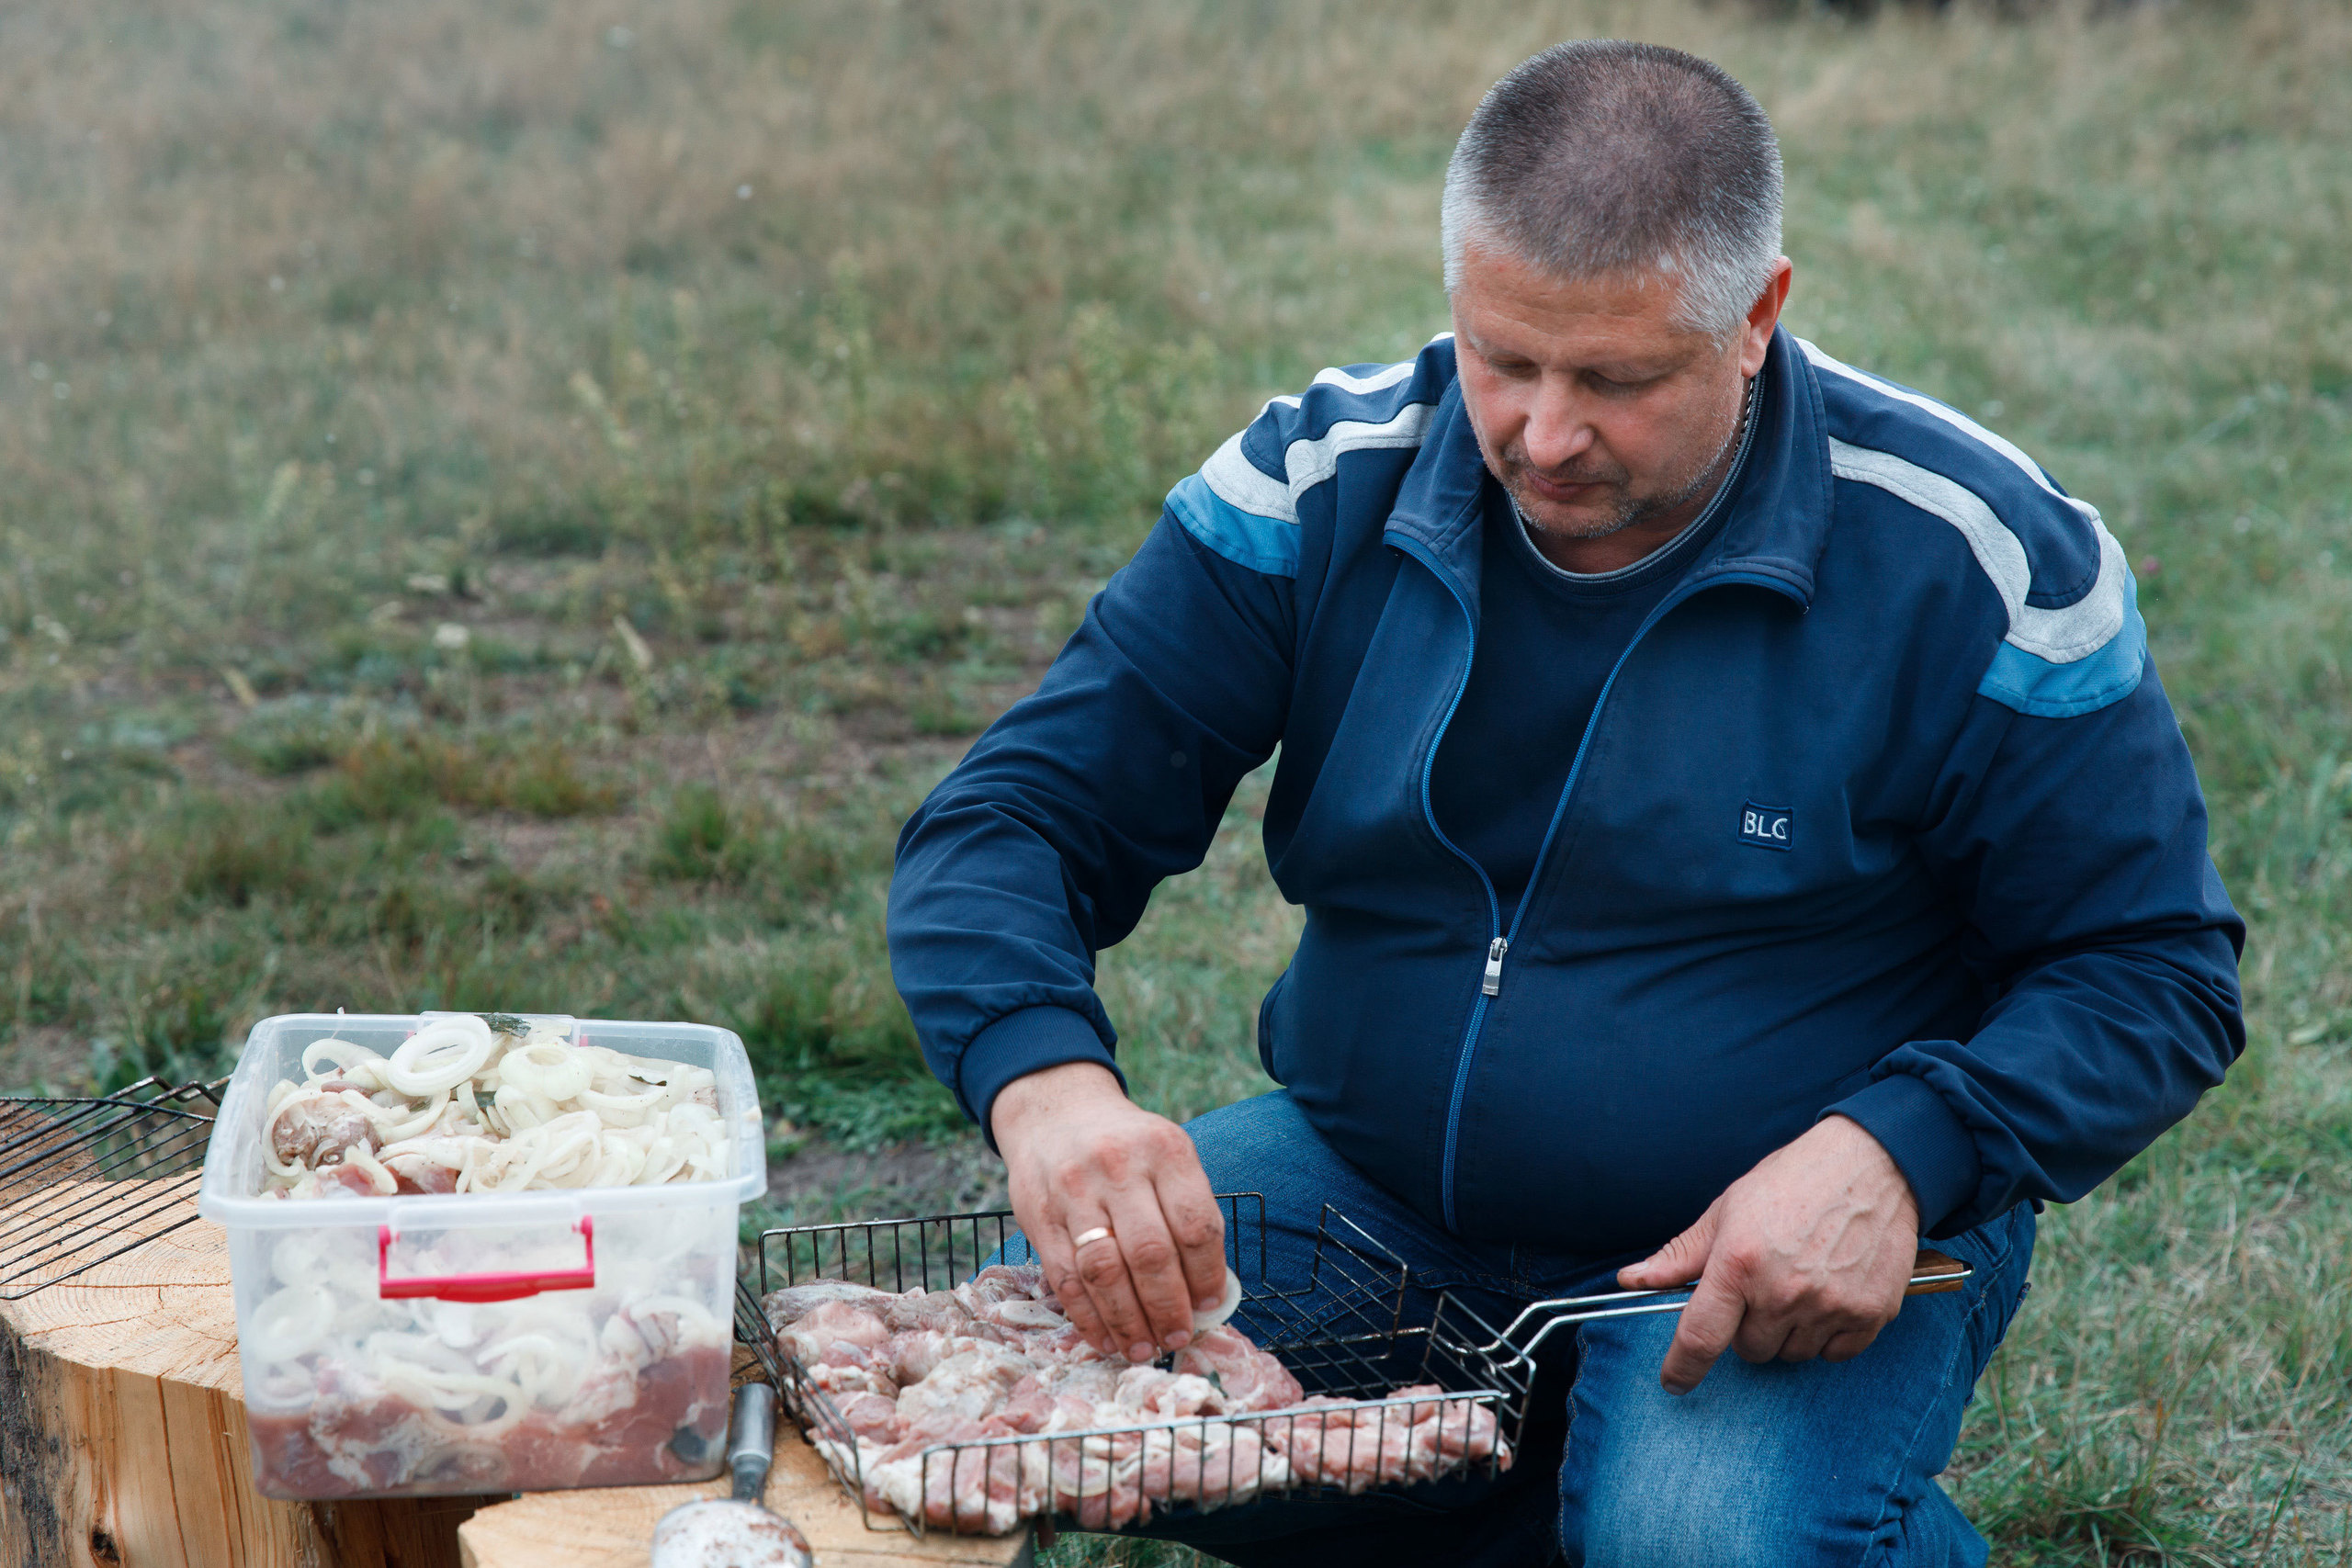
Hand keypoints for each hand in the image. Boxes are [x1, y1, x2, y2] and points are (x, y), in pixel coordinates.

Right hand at [989, 1062, 1227, 1362]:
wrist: (1055, 1112)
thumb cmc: (1127, 1146)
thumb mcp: (1167, 1155)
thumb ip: (1186, 1212)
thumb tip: (1206, 1294)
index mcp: (1165, 1151)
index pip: (1195, 1225)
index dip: (1207, 1276)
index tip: (1210, 1306)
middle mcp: (1119, 1167)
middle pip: (1150, 1253)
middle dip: (1168, 1308)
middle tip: (1178, 1337)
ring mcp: (1074, 1191)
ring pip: (1104, 1272)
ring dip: (1128, 1322)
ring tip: (1144, 1348)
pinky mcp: (1039, 1216)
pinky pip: (1065, 1279)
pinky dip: (1089, 1319)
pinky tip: (1107, 1338)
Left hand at [1617, 1114, 1921, 1394]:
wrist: (1870, 1165)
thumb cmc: (1792, 1181)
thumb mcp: (1727, 1210)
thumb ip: (1681, 1255)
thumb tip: (1633, 1281)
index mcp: (1738, 1262)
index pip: (1700, 1336)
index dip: (1682, 1366)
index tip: (1674, 1380)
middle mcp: (1782, 1290)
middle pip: (1750, 1349)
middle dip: (1747, 1327)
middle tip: (1762, 1287)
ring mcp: (1829, 1305)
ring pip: (1792, 1354)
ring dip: (1789, 1332)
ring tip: (1800, 1282)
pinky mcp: (1870, 1314)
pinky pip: (1835, 1354)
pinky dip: (1829, 1335)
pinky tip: (1830, 1293)